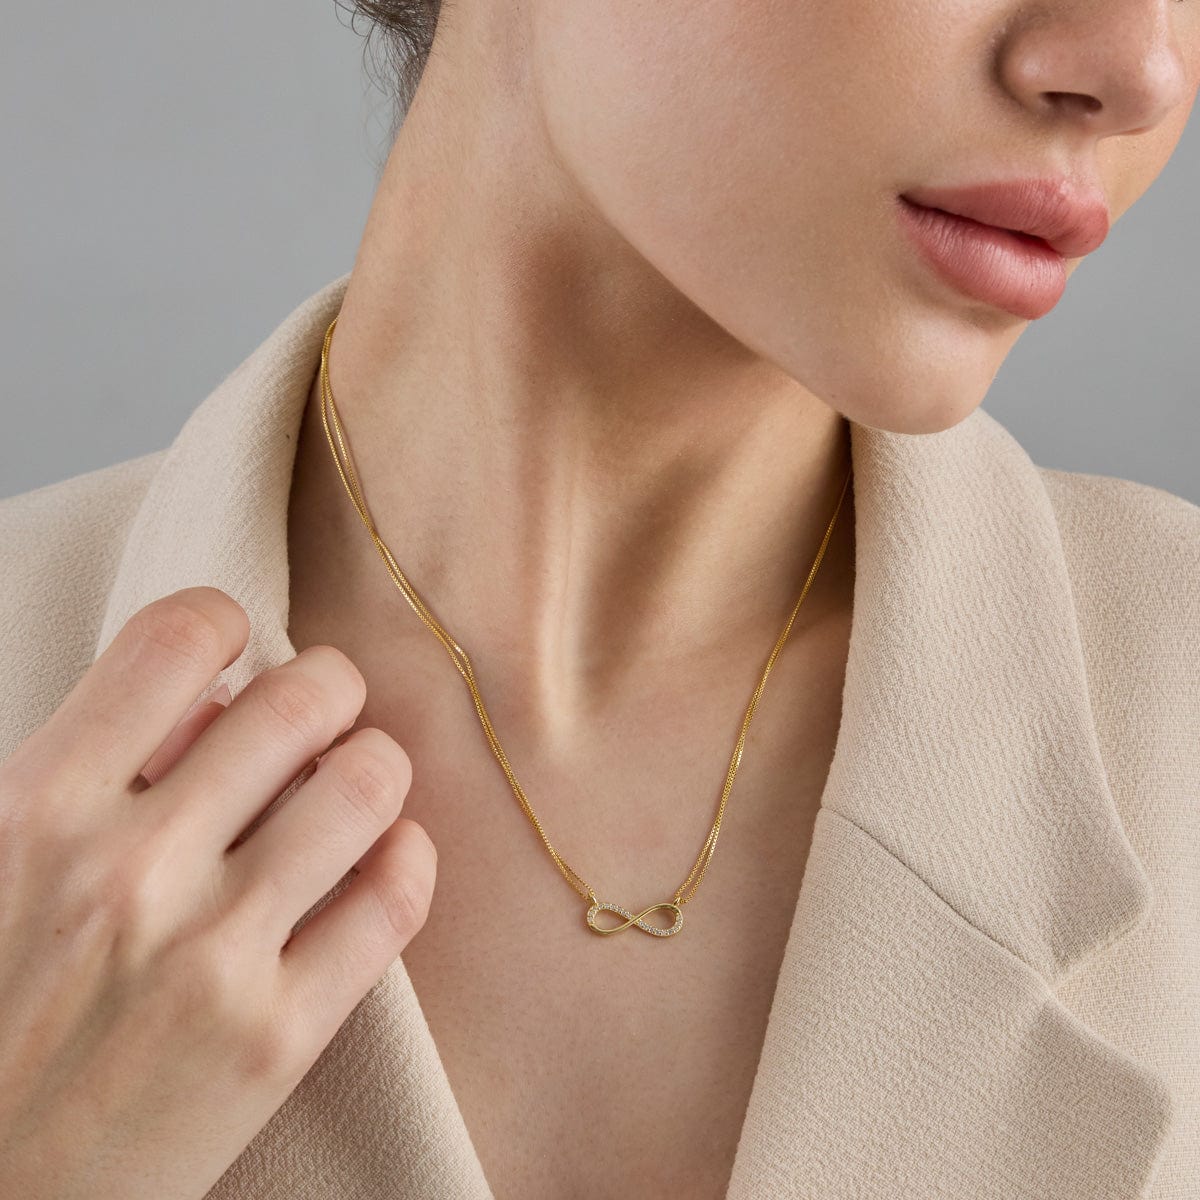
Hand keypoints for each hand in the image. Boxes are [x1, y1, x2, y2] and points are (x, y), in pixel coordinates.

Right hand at [0, 585, 436, 1199]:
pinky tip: (383, 859)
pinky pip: (396, 898)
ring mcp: (211, 958)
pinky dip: (407, 858)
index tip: (239, 659)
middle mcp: (131, 872)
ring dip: (376, 766)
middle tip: (320, 720)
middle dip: (329, 691)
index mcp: (38, 808)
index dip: (228, 626)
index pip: (180, 637)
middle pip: (304, 698)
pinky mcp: (275, 1040)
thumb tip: (212, 697)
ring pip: (369, 783)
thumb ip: (94, 765)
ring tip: (353, 789)